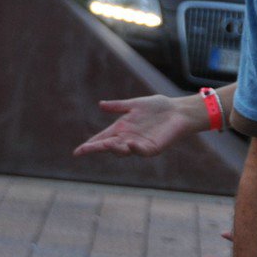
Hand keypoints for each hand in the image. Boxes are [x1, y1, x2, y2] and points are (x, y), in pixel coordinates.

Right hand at [75, 95, 207, 156]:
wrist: (178, 110)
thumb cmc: (158, 107)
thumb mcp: (135, 105)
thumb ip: (118, 106)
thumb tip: (100, 105)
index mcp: (122, 128)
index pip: (102, 138)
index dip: (91, 145)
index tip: (78, 151)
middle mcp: (128, 138)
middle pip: (109, 146)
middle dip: (98, 148)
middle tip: (87, 150)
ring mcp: (139, 144)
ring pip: (123, 151)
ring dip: (115, 148)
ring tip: (107, 144)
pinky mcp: (152, 148)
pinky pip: (142, 151)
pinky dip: (135, 148)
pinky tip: (130, 144)